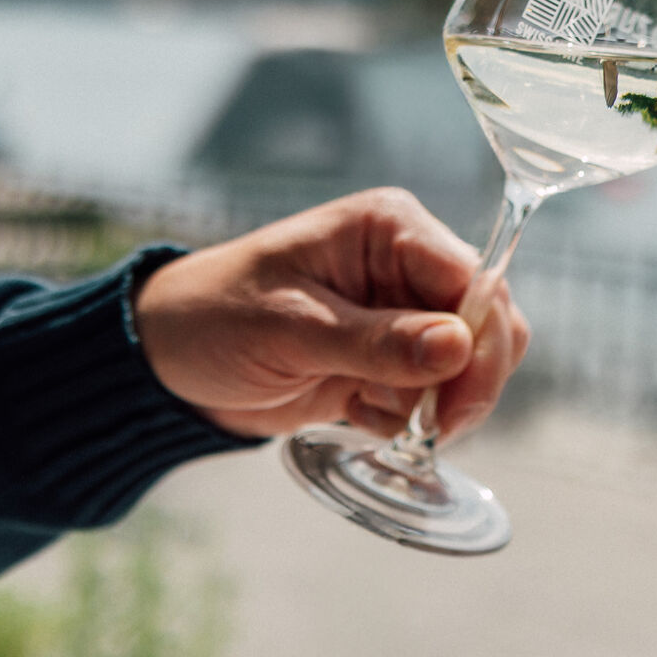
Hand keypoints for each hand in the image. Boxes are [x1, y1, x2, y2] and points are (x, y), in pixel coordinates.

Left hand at [135, 187, 530, 440]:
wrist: (169, 361)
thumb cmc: (215, 317)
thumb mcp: (291, 329)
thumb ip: (377, 341)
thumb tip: (458, 346)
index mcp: (389, 229)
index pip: (474, 281)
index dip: (480, 342)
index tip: (457, 402)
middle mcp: (407, 265)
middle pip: (487, 326)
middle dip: (465, 382)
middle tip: (429, 428)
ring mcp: (402, 315)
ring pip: (468, 368)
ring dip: (432, 405)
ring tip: (369, 410)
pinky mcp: (390, 361)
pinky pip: (434, 397)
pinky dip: (406, 419)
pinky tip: (356, 412)